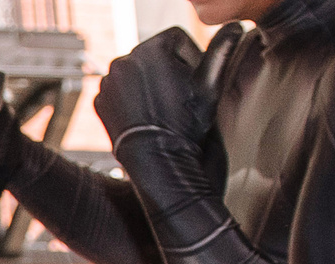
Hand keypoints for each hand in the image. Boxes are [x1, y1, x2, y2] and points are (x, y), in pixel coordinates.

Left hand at [96, 26, 218, 156]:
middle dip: (169, 71)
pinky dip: (131, 98)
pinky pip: (120, 91)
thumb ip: (221, 52)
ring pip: (137, 72)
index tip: (195, 79)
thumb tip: (234, 29)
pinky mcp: (100, 100)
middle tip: (181, 97)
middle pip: (155, 55)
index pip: (177, 39)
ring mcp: (109, 81)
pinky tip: (146, 114)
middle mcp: (124, 59)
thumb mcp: (209, 86)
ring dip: (151, 83)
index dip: (191, 58)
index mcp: (151, 49)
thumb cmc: (185, 126)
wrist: (158, 164)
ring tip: (164, 107)